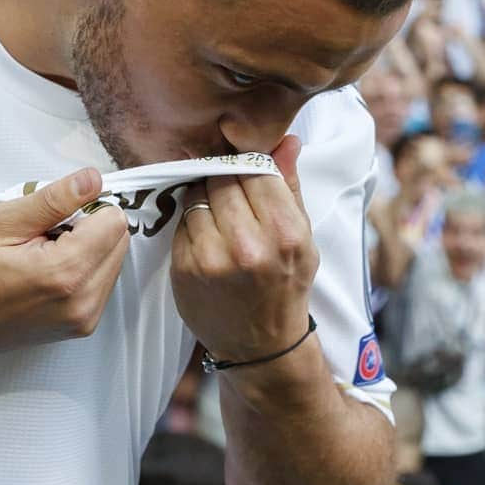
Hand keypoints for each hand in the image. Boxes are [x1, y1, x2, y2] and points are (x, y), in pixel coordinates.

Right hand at [0, 168, 129, 360]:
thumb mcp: (0, 222)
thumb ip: (53, 199)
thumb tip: (92, 180)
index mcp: (65, 273)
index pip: (114, 222)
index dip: (85, 206)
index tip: (52, 214)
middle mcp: (84, 302)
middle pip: (118, 241)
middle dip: (88, 227)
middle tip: (41, 234)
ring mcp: (84, 319)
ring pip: (112, 261)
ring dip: (85, 248)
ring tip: (40, 254)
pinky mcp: (81, 326)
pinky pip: (100, 282)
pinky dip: (81, 268)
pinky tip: (44, 271)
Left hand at [171, 135, 317, 362]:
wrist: (261, 344)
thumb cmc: (286, 284)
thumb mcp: (303, 237)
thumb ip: (289, 186)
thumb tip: (286, 139)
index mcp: (285, 233)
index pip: (255, 170)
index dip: (245, 164)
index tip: (241, 167)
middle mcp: (249, 246)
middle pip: (221, 179)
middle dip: (221, 177)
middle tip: (225, 186)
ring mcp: (212, 258)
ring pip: (196, 197)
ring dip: (203, 196)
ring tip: (217, 212)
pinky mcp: (185, 268)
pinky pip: (181, 223)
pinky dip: (190, 221)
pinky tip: (205, 234)